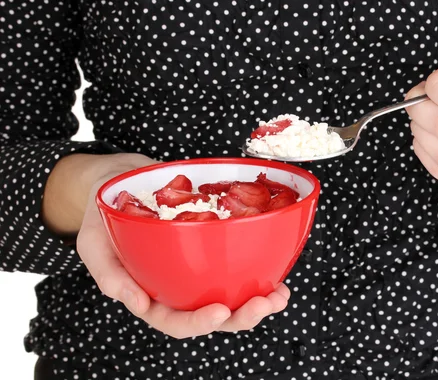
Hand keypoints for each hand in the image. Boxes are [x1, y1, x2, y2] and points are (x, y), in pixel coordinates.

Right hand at [76, 157, 289, 338]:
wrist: (122, 179)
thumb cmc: (104, 214)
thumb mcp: (93, 241)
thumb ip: (108, 273)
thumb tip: (135, 303)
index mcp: (150, 294)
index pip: (174, 320)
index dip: (198, 322)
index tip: (221, 310)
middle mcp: (177, 286)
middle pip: (211, 314)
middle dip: (242, 316)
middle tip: (266, 303)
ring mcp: (196, 268)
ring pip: (230, 295)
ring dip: (258, 299)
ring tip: (280, 294)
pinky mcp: (211, 246)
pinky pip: (235, 264)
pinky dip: (257, 269)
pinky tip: (276, 267)